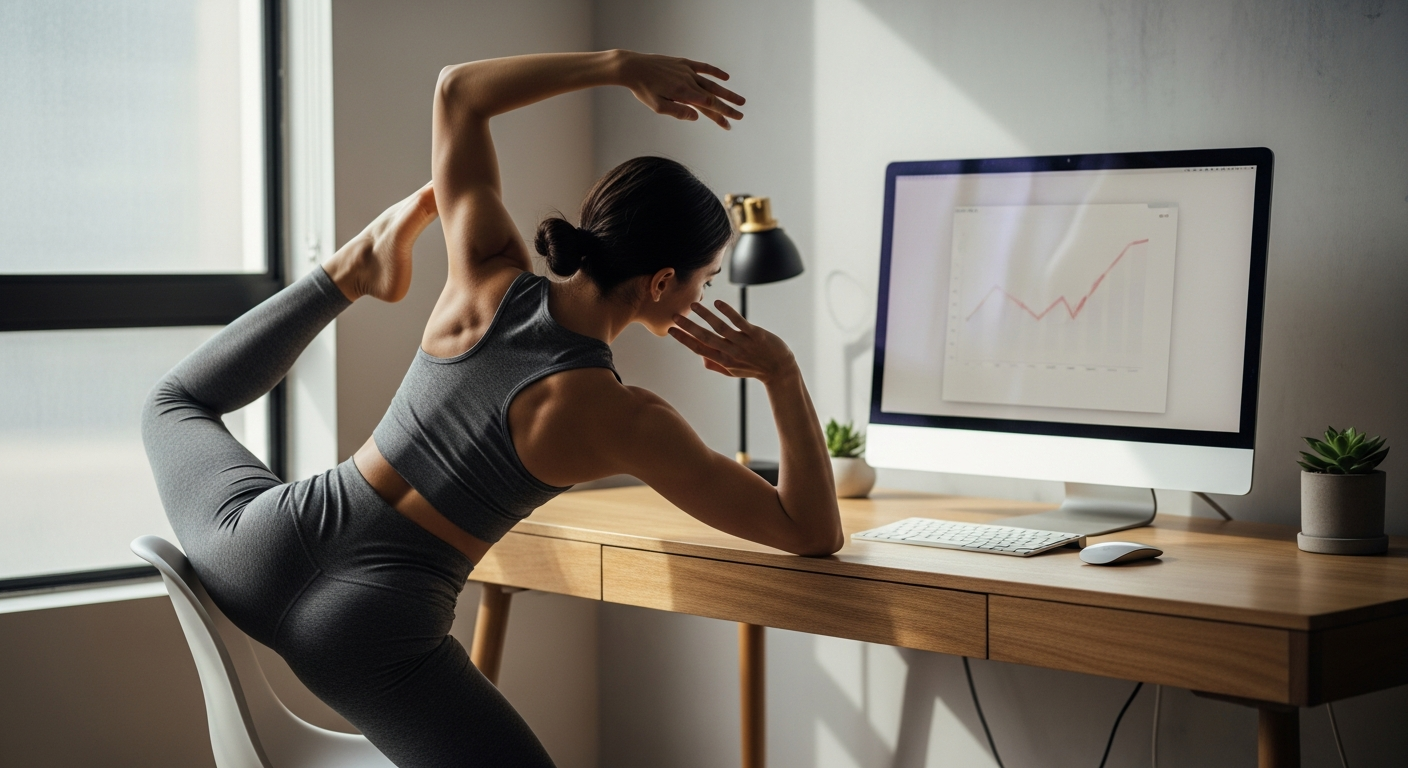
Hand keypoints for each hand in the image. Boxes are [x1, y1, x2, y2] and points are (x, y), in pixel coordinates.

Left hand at [615, 51, 744, 128]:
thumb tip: (696, 117)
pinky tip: (726, 78)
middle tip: (741, 115)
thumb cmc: (643, 89)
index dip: (721, 114)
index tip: (731, 122)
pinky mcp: (684, 63)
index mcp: (683, 94)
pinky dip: (715, 72)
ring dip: (727, 92)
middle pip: (714, 96)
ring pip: (711, 84)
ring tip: (740, 100)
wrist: (633, 67)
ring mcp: (687, 71)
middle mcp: (689, 81)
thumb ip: (678, 112)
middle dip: (728, 106)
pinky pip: (704, 67)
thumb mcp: (658, 107)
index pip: (708, 105)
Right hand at [669, 300, 796, 384]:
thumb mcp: (733, 372)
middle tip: (675, 316)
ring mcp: (743, 343)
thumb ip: (716, 365)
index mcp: (723, 361)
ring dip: (705, 316)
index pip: (699, 349)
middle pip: (705, 338)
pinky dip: (727, 312)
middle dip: (688, 327)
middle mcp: (730, 353)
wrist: (780, 370)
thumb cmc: (754, 369)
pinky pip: (739, 322)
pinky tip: (717, 303)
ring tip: (693, 305)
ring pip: (720, 328)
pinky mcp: (755, 335)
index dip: (684, 339)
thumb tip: (700, 357)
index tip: (671, 330)